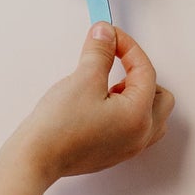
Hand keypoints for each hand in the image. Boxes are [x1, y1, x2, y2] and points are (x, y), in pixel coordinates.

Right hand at [9, 25, 173, 187]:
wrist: (34, 159)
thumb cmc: (57, 129)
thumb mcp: (83, 79)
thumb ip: (100, 52)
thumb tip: (105, 35)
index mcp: (139, 116)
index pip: (145, 71)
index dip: (127, 46)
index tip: (110, 36)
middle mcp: (140, 135)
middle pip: (159, 94)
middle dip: (139, 74)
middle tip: (114, 64)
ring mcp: (128, 147)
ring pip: (151, 114)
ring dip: (136, 95)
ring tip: (108, 89)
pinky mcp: (113, 153)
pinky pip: (134, 128)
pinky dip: (126, 111)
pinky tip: (101, 105)